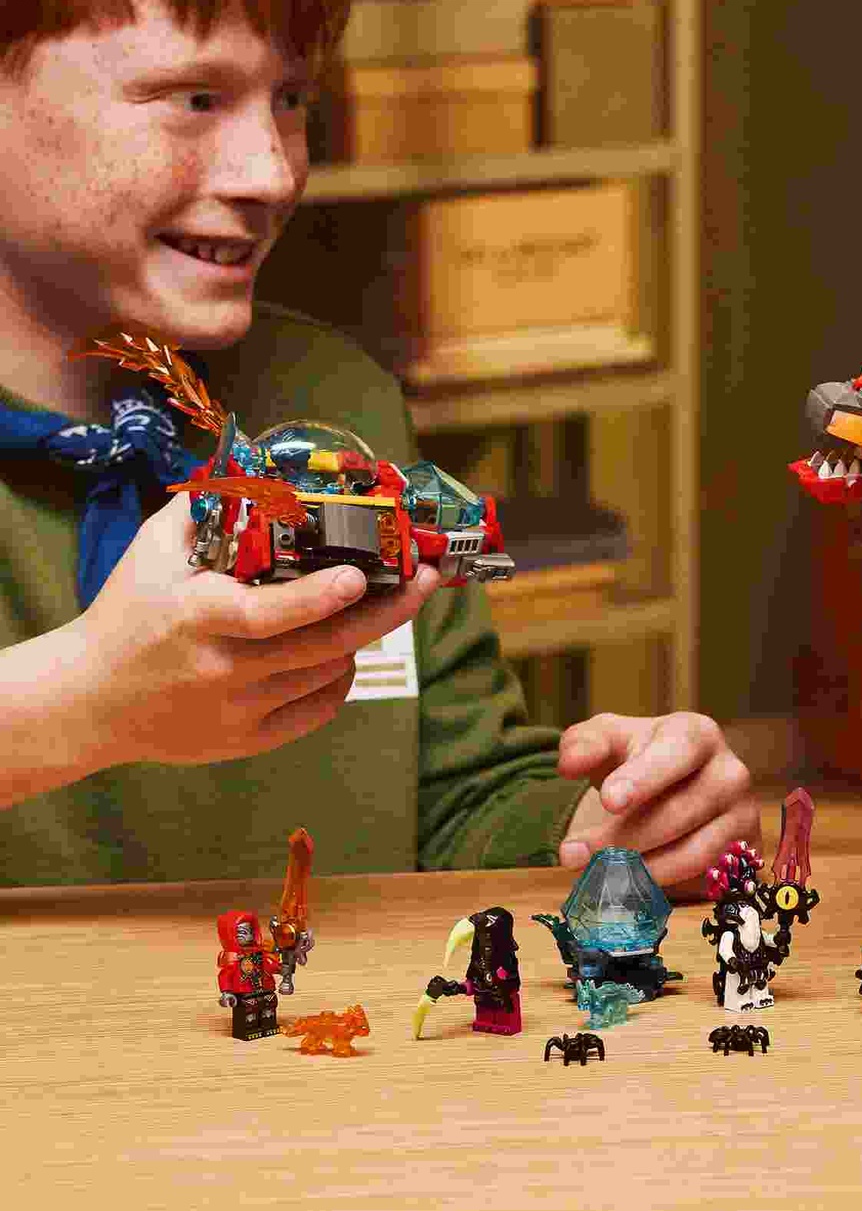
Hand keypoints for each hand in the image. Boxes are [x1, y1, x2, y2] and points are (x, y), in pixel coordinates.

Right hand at [51, 496, 439, 772]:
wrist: (87, 702)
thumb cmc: (127, 613)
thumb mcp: (154, 551)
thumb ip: (209, 507)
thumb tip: (266, 469)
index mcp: (198, 618)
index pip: (269, 614)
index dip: (319, 598)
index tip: (359, 576)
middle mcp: (222, 670)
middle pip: (324, 646)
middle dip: (388, 611)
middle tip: (426, 580)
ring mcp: (237, 711)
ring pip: (330, 672)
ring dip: (359, 638)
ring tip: (368, 607)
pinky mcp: (246, 741)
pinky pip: (319, 709)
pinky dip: (340, 677)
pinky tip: (340, 652)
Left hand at [556, 711, 760, 898]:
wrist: (679, 786)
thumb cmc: (641, 759)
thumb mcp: (609, 742)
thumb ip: (584, 745)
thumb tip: (570, 763)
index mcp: (697, 735)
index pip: (675, 754)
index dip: (643, 778)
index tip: (609, 800)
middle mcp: (730, 773)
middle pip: (676, 814)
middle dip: (619, 839)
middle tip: (571, 855)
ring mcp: (743, 814)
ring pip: (691, 854)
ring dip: (637, 870)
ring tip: (595, 874)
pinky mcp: (745, 851)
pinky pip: (704, 879)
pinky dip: (662, 888)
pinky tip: (628, 886)